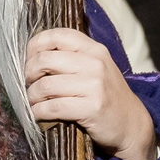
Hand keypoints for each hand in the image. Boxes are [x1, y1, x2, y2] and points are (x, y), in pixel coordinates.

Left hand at [23, 28, 156, 159]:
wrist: (131, 124)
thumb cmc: (107, 96)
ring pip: (45, 86)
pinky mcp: (92, 107)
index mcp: (93, 49)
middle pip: (44, 60)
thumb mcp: (96, 69)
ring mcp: (95, 85)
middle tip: (29, 85)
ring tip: (34, 102)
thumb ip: (72, 58)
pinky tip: (40, 115)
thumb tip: (34, 56)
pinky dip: (39, 112)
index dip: (34, 46)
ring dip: (32, 97)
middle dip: (29, 75)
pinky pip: (53, 107)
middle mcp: (95, 63)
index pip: (56, 35)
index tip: (29, 61)